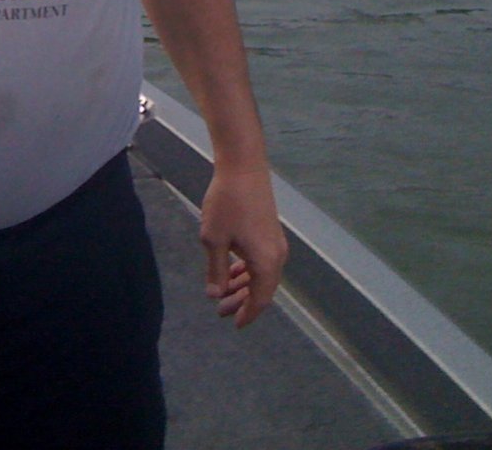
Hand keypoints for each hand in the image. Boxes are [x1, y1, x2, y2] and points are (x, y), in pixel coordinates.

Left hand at [200, 165, 287, 328]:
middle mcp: (277, 256)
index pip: (261, 299)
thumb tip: (215, 295)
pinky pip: (260, 260)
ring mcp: (275, 243)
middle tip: (219, 310)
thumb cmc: (226, 204)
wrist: (243, 168)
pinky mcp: (270, 231)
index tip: (235, 324)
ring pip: (261, 274)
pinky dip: (247, 269)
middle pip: (262, 288)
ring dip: (242, 285)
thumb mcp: (214, 239)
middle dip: (241, 301)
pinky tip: (232, 270)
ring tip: (221, 292)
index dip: (248, 313)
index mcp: (266, 262)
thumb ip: (216, 270)